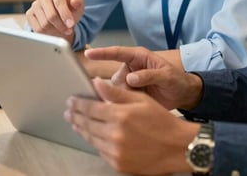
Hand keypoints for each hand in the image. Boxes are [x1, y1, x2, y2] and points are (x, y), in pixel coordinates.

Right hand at [25, 0, 84, 43]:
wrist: (60, 16)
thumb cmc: (70, 10)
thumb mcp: (77, 7)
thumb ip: (79, 4)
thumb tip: (76, 1)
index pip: (59, 2)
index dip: (65, 15)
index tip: (71, 24)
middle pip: (51, 15)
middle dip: (61, 26)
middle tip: (69, 30)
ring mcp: (34, 5)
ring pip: (44, 24)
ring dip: (55, 30)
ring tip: (62, 29)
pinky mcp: (29, 14)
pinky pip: (37, 29)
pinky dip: (47, 33)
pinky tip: (53, 30)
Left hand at [66, 78, 197, 174]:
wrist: (177, 147)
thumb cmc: (161, 121)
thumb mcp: (141, 100)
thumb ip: (116, 93)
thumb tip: (96, 83)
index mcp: (120, 115)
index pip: (90, 108)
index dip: (78, 103)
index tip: (71, 100)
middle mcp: (114, 134)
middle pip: (87, 123)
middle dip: (75, 116)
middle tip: (68, 111)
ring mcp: (115, 151)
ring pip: (91, 138)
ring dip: (81, 129)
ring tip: (76, 122)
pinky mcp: (118, 163)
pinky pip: (100, 151)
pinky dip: (93, 142)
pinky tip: (91, 136)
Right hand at [85, 46, 202, 110]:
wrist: (183, 95)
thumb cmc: (177, 80)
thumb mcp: (167, 75)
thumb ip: (150, 75)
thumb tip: (131, 78)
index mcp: (138, 57)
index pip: (117, 52)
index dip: (102, 53)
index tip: (89, 53)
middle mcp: (130, 69)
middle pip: (113, 77)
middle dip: (114, 87)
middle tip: (121, 95)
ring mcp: (128, 83)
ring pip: (114, 91)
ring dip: (118, 98)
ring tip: (130, 103)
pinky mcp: (129, 96)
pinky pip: (119, 100)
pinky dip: (120, 105)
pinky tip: (126, 110)